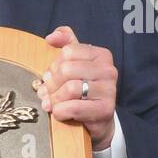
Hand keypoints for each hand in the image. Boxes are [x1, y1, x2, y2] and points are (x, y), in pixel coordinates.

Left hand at [37, 26, 117, 149]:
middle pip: (66, 69)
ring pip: (69, 88)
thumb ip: (65, 44)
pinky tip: (60, 113)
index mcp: (101, 55)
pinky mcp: (105, 110)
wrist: (98, 120)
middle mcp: (109, 70)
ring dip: (55, 99)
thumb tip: (51, 37)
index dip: (54, 66)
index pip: (67, 51)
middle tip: (48, 93)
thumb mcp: (75, 64)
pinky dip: (60, 112)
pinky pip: (73, 107)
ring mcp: (109, 90)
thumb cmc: (82, 91)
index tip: (53, 77)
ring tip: (53, 104)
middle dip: (51, 84)